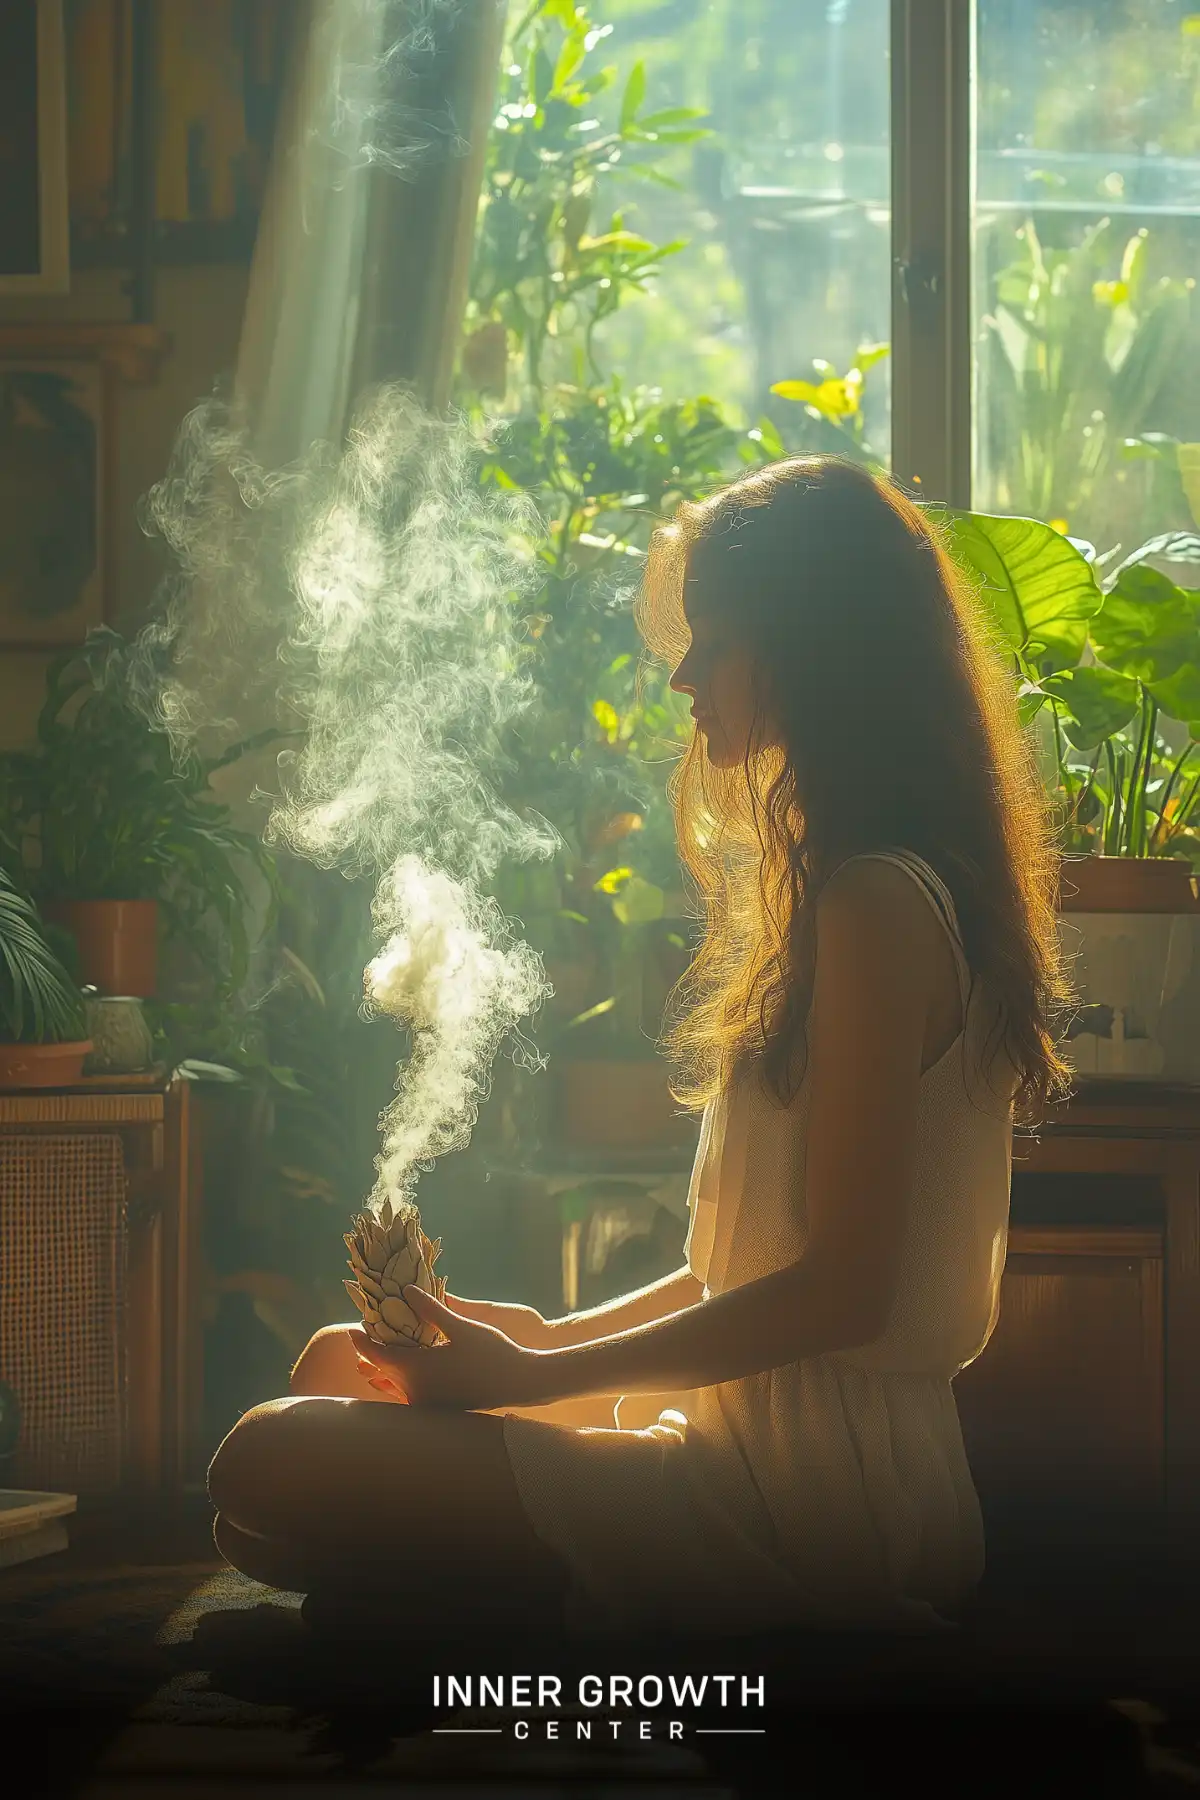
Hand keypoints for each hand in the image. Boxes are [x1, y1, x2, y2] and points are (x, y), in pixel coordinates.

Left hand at [349, 1286, 539, 1410]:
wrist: (521, 1383)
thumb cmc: (491, 1353)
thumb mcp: (460, 1326)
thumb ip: (431, 1309)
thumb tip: (407, 1290)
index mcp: (417, 1371)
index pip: (377, 1356)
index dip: (363, 1342)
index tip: (353, 1329)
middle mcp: (417, 1393)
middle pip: (384, 1372)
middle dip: (373, 1353)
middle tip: (369, 1333)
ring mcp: (428, 1405)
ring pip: (396, 1386)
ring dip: (387, 1368)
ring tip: (385, 1350)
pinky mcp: (440, 1409)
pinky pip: (410, 1395)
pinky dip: (402, 1380)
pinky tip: (410, 1369)